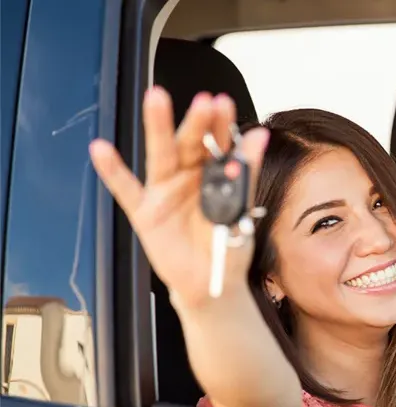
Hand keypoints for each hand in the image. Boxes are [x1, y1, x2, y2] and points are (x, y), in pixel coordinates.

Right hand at [89, 87, 269, 309]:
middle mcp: (187, 176)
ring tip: (156, 99)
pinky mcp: (144, 213)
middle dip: (196, 122)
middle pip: (191, 144)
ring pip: (160, 155)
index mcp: (213, 174)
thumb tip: (259, 135)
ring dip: (157, 127)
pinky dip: (112, 170)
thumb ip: (245, 174)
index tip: (223, 103)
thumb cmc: (227, 243)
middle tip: (203, 100)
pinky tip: (100, 148)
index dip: (220, 124)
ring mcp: (164, 192)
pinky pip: (125, 189)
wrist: (212, 283)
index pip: (217, 143)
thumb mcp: (241, 210)